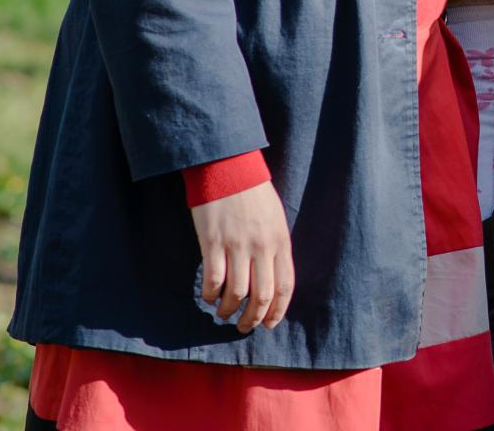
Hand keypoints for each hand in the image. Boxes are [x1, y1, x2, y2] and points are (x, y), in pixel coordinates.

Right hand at [192, 181, 294, 333]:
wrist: (228, 167)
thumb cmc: (252, 192)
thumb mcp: (274, 218)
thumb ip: (274, 246)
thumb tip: (270, 277)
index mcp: (280, 240)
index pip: (285, 285)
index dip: (278, 311)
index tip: (269, 324)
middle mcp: (262, 246)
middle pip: (262, 295)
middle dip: (253, 319)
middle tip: (244, 327)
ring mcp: (237, 245)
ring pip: (237, 294)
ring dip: (229, 310)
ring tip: (223, 314)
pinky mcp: (213, 242)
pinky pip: (213, 280)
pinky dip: (210, 295)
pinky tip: (208, 297)